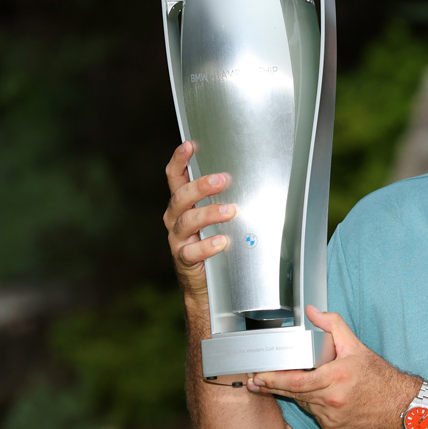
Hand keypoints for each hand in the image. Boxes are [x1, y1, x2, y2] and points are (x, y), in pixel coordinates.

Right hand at [163, 141, 234, 298]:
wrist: (205, 283)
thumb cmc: (214, 242)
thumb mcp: (216, 218)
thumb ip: (225, 199)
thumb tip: (252, 178)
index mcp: (182, 204)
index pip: (175, 177)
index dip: (179, 160)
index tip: (189, 146)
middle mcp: (175, 218)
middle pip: (181, 197)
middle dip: (201, 186)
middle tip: (223, 180)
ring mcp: (178, 239)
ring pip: (187, 222)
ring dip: (209, 213)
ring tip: (230, 211)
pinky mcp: (184, 259)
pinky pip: (192, 251)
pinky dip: (207, 245)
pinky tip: (222, 242)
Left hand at [247, 306, 418, 428]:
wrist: (403, 407)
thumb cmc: (381, 378)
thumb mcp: (357, 346)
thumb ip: (332, 325)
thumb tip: (312, 311)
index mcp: (337, 378)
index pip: (297, 381)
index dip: (274, 380)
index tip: (259, 376)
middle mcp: (333, 401)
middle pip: (295, 394)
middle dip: (275, 387)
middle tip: (258, 381)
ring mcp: (333, 418)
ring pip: (305, 405)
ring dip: (299, 395)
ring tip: (300, 383)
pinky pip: (316, 416)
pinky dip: (315, 406)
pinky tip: (322, 397)